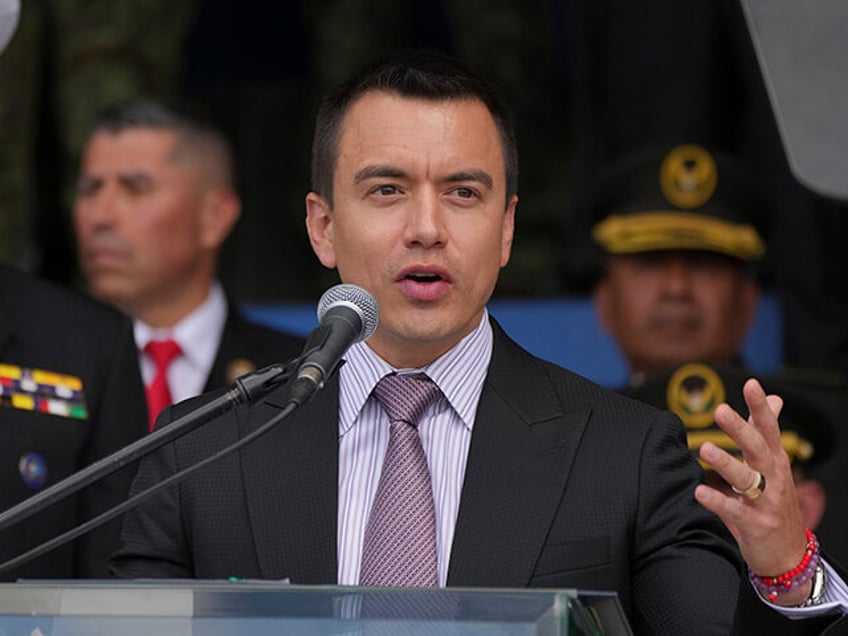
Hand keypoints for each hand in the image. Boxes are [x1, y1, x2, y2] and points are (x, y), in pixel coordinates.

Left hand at [694, 378, 812, 605]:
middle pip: (757, 448)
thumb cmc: (774, 503)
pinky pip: (734, 512)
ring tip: (705, 449)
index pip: (769, 428)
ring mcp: (766, 502)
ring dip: (725, 463)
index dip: (761, 407)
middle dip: (740, 429)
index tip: (751, 383)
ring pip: (747, 479)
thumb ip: (766, 432)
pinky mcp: (756, 526)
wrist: (788, 554)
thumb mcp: (774, 465)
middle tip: (719, 410)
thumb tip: (774, 398)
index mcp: (775, 461)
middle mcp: (774, 478)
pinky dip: (717, 501)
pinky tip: (699, 491)